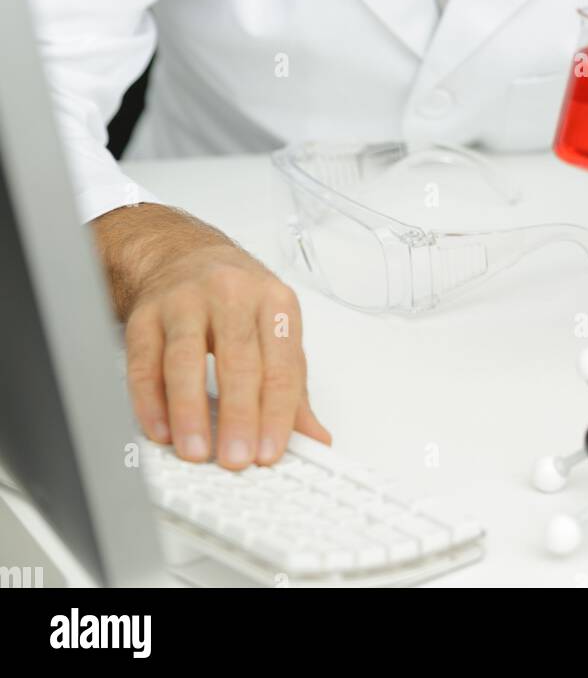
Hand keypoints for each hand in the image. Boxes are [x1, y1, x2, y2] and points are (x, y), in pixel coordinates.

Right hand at [92, 203, 330, 468]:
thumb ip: (293, 388)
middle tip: (237, 458)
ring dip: (190, 411)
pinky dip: (150, 401)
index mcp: (273, 300)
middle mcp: (231, 293)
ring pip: (185, 358)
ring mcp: (184, 301)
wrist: (184, 255)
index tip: (270, 452)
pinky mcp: (145, 314)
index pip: (281, 363)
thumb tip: (315, 439)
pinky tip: (160, 430)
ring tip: (196, 451)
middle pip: (237, 358)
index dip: (278, 412)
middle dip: (239, 413)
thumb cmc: (237, 300)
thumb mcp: (275, 332)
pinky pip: (144, 363)